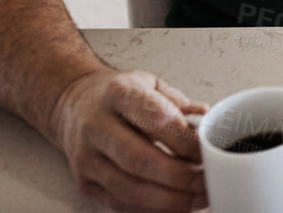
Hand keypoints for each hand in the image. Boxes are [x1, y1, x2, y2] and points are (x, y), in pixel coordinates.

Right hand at [48, 68, 206, 211]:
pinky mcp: (85, 183)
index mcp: (118, 94)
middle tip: (206, 179)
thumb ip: (178, 102)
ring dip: (169, 199)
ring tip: (199, 198)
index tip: (208, 149)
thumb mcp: (149, 83)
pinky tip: (177, 206)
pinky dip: (152, 210)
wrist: (74, 106)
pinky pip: (120, 203)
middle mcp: (96, 127)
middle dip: (179, 175)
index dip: (183, 138)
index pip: (153, 117)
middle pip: (139, 159)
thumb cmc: (121, 96)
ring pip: (129, 188)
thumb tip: (206, 116)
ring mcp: (86, 158)